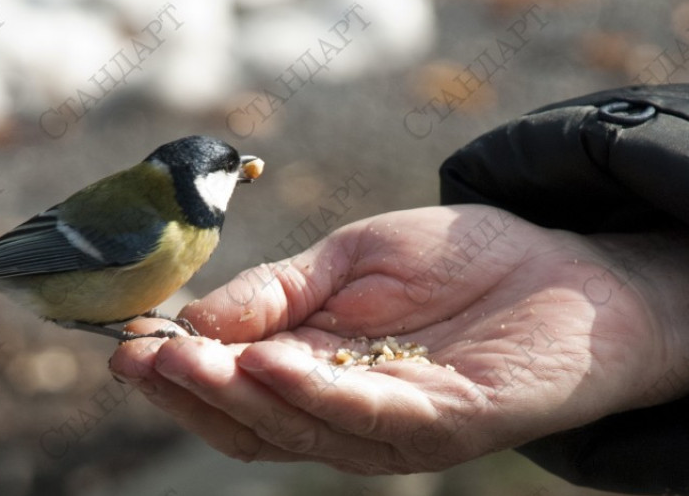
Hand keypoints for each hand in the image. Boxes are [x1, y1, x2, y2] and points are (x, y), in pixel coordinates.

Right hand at [109, 205, 688, 474]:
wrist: (564, 268)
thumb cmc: (454, 264)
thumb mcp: (347, 260)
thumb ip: (277, 291)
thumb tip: (195, 318)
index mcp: (313, 376)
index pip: (230, 391)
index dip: (175, 374)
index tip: (125, 343)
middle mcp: (343, 416)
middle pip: (250, 424)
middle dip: (189, 392)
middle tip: (140, 356)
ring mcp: (394, 428)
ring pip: (297, 430)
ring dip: (235, 397)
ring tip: (185, 358)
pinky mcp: (448, 424)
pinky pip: (370, 417)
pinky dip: (314, 395)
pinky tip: (270, 362)